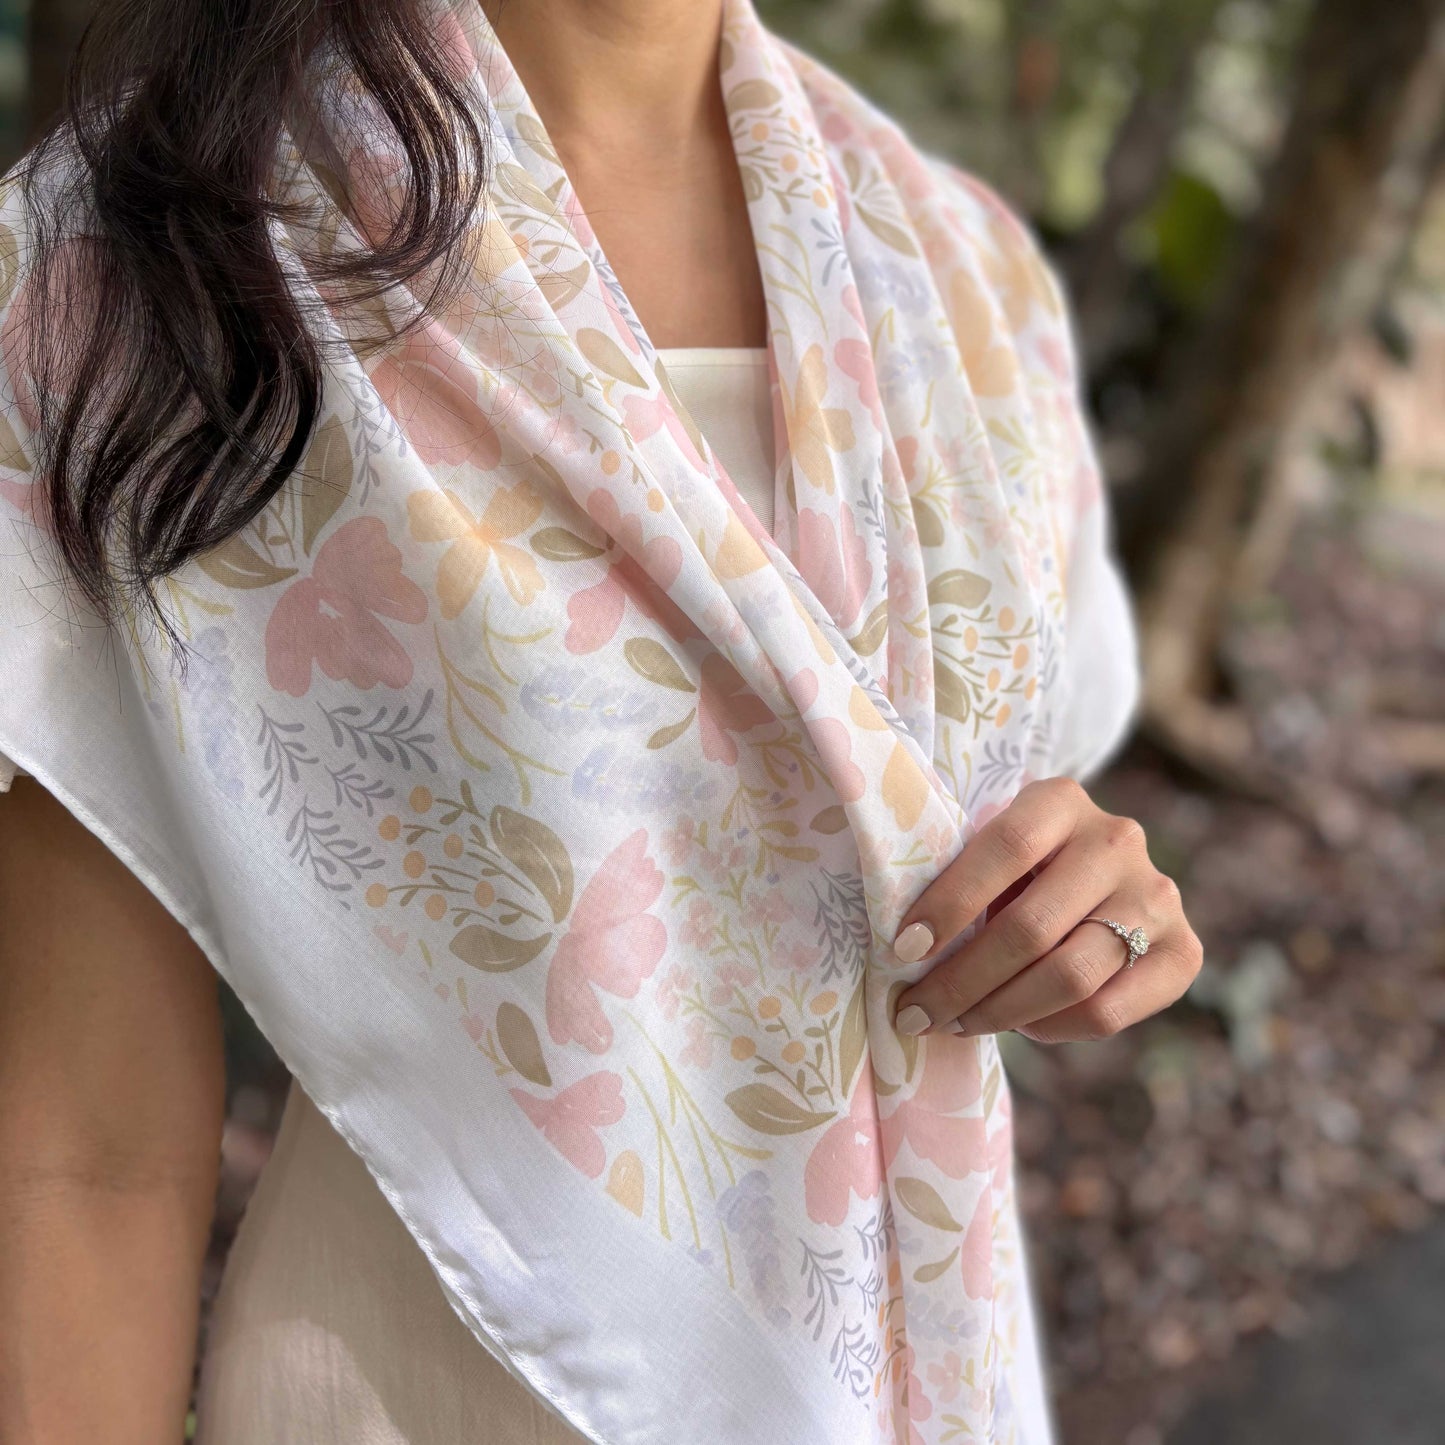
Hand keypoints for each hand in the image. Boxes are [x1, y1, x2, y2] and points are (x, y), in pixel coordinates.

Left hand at [890, 776, 1201, 1042]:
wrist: (1096, 880)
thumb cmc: (1013, 869)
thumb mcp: (988, 852)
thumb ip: (960, 881)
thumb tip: (906, 955)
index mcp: (1061, 800)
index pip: (1007, 846)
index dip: (951, 902)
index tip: (902, 949)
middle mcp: (1118, 840)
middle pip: (1032, 927)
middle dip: (961, 980)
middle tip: (915, 1013)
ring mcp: (1157, 896)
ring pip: (1070, 976)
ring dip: (999, 1011)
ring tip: (954, 1024)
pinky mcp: (1183, 951)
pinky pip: (1108, 1011)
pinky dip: (1052, 1027)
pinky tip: (1019, 1024)